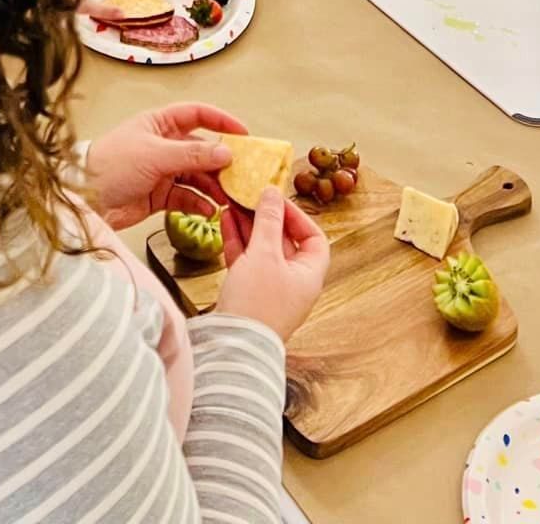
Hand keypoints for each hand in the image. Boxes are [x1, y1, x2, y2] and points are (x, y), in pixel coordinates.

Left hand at [81, 103, 247, 229]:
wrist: (86, 199)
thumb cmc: (113, 164)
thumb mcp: (155, 155)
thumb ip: (192, 154)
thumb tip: (226, 152)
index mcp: (159, 124)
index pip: (196, 115)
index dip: (221, 121)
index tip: (244, 134)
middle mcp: (163, 144)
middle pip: (201, 149)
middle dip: (221, 162)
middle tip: (241, 175)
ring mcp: (162, 170)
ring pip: (196, 175)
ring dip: (213, 186)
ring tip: (228, 198)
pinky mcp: (159, 195)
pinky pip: (186, 198)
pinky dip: (198, 204)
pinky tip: (209, 211)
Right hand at [214, 188, 329, 343]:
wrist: (232, 346)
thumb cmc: (257, 305)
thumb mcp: (265, 254)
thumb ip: (268, 220)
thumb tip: (273, 193)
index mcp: (309, 275)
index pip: (314, 238)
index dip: (297, 216)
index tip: (278, 200)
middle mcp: (293, 282)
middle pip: (284, 241)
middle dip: (267, 217)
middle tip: (251, 197)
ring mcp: (270, 288)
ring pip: (262, 248)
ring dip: (249, 225)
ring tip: (234, 203)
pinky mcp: (248, 293)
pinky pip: (246, 259)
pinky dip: (238, 240)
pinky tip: (226, 221)